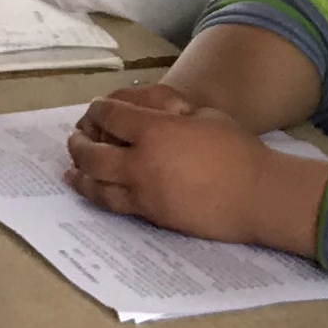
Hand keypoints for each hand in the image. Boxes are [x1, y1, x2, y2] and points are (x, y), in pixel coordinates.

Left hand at [65, 90, 327, 254]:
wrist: (257, 195)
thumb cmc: (237, 150)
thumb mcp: (203, 115)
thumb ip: (170, 113)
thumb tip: (153, 114)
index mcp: (154, 131)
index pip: (109, 116)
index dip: (98, 110)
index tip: (96, 110)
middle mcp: (140, 163)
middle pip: (91, 154)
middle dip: (78, 145)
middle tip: (76, 140)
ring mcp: (143, 193)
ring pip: (96, 185)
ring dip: (79, 175)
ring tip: (71, 171)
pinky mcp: (152, 216)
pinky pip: (114, 206)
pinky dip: (96, 196)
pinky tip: (92, 191)